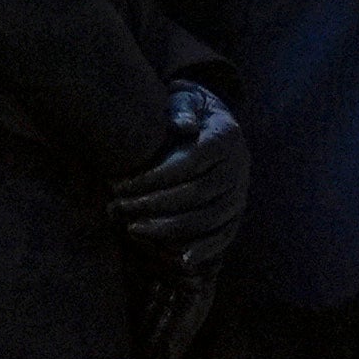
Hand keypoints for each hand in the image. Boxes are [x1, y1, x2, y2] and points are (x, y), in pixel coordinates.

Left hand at [109, 82, 249, 269]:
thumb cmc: (184, 110)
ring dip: (170, 229)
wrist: (211, 120)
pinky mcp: (236, 213)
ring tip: (132, 229)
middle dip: (153, 204)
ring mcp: (240, 192)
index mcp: (226, 136)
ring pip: (210, 219)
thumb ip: (180, 108)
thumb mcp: (182, 98)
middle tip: (117, 208)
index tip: (118, 184)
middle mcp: (239, 166)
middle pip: (197, 193)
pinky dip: (203, 250)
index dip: (153, 177)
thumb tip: (183, 125)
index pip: (189, 162)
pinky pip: (224, 236)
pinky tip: (177, 260)